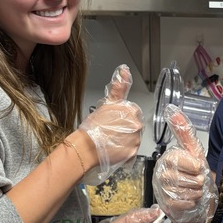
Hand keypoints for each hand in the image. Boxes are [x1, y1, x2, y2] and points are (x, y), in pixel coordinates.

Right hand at [79, 65, 142, 182]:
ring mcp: (135, 139)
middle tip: (110, 132)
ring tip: (110, 142)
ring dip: (125, 140)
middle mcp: (136, 124)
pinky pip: (132, 152)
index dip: (122, 117)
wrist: (85, 147)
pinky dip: (124, 152)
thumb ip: (119, 88)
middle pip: (135, 126)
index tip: (113, 122)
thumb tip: (125, 69)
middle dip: (124, 129)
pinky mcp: (132, 153)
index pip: (133, 112)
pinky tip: (113, 150)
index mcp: (131, 110)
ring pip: (134, 139)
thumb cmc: (92, 127)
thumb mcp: (106, 104)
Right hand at [152, 107, 216, 222]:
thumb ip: (184, 132)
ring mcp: (162, 190)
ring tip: (195, 190)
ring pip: (186, 191)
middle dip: (198, 181)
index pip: (179, 160)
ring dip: (197, 192)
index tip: (198, 168)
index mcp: (167, 158)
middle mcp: (161, 173)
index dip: (194, 166)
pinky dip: (193, 202)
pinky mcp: (165, 205)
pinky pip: (184, 202)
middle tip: (197, 182)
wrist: (196, 201)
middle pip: (186, 178)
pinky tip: (191, 199)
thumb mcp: (193, 151)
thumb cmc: (195, 177)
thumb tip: (172, 110)